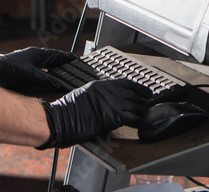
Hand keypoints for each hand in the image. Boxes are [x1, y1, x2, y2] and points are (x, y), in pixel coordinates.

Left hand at [0, 47, 75, 90]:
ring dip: (53, 73)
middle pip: (52, 62)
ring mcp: (28, 66)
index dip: (68, 58)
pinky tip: (47, 87)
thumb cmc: (6, 68)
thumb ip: (44, 79)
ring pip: (45, 69)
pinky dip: (45, 79)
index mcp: (36, 54)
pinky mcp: (23, 74)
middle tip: (73, 70)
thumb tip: (58, 85)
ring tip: (63, 79)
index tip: (78, 60)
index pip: (57, 55)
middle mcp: (33, 59)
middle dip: (62, 66)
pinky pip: (38, 76)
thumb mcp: (28, 73)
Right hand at [38, 79, 152, 148]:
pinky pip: (133, 118)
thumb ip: (98, 95)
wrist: (61, 118)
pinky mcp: (114, 116)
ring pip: (136, 106)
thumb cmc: (68, 109)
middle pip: (134, 96)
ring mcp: (112, 103)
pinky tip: (140, 125)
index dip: (140, 88)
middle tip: (148, 108)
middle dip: (143, 103)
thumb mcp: (84, 94)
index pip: (127, 84)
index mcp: (102, 85)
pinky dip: (138, 121)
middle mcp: (110, 92)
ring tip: (146, 117)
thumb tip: (106, 101)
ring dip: (142, 113)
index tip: (147, 92)